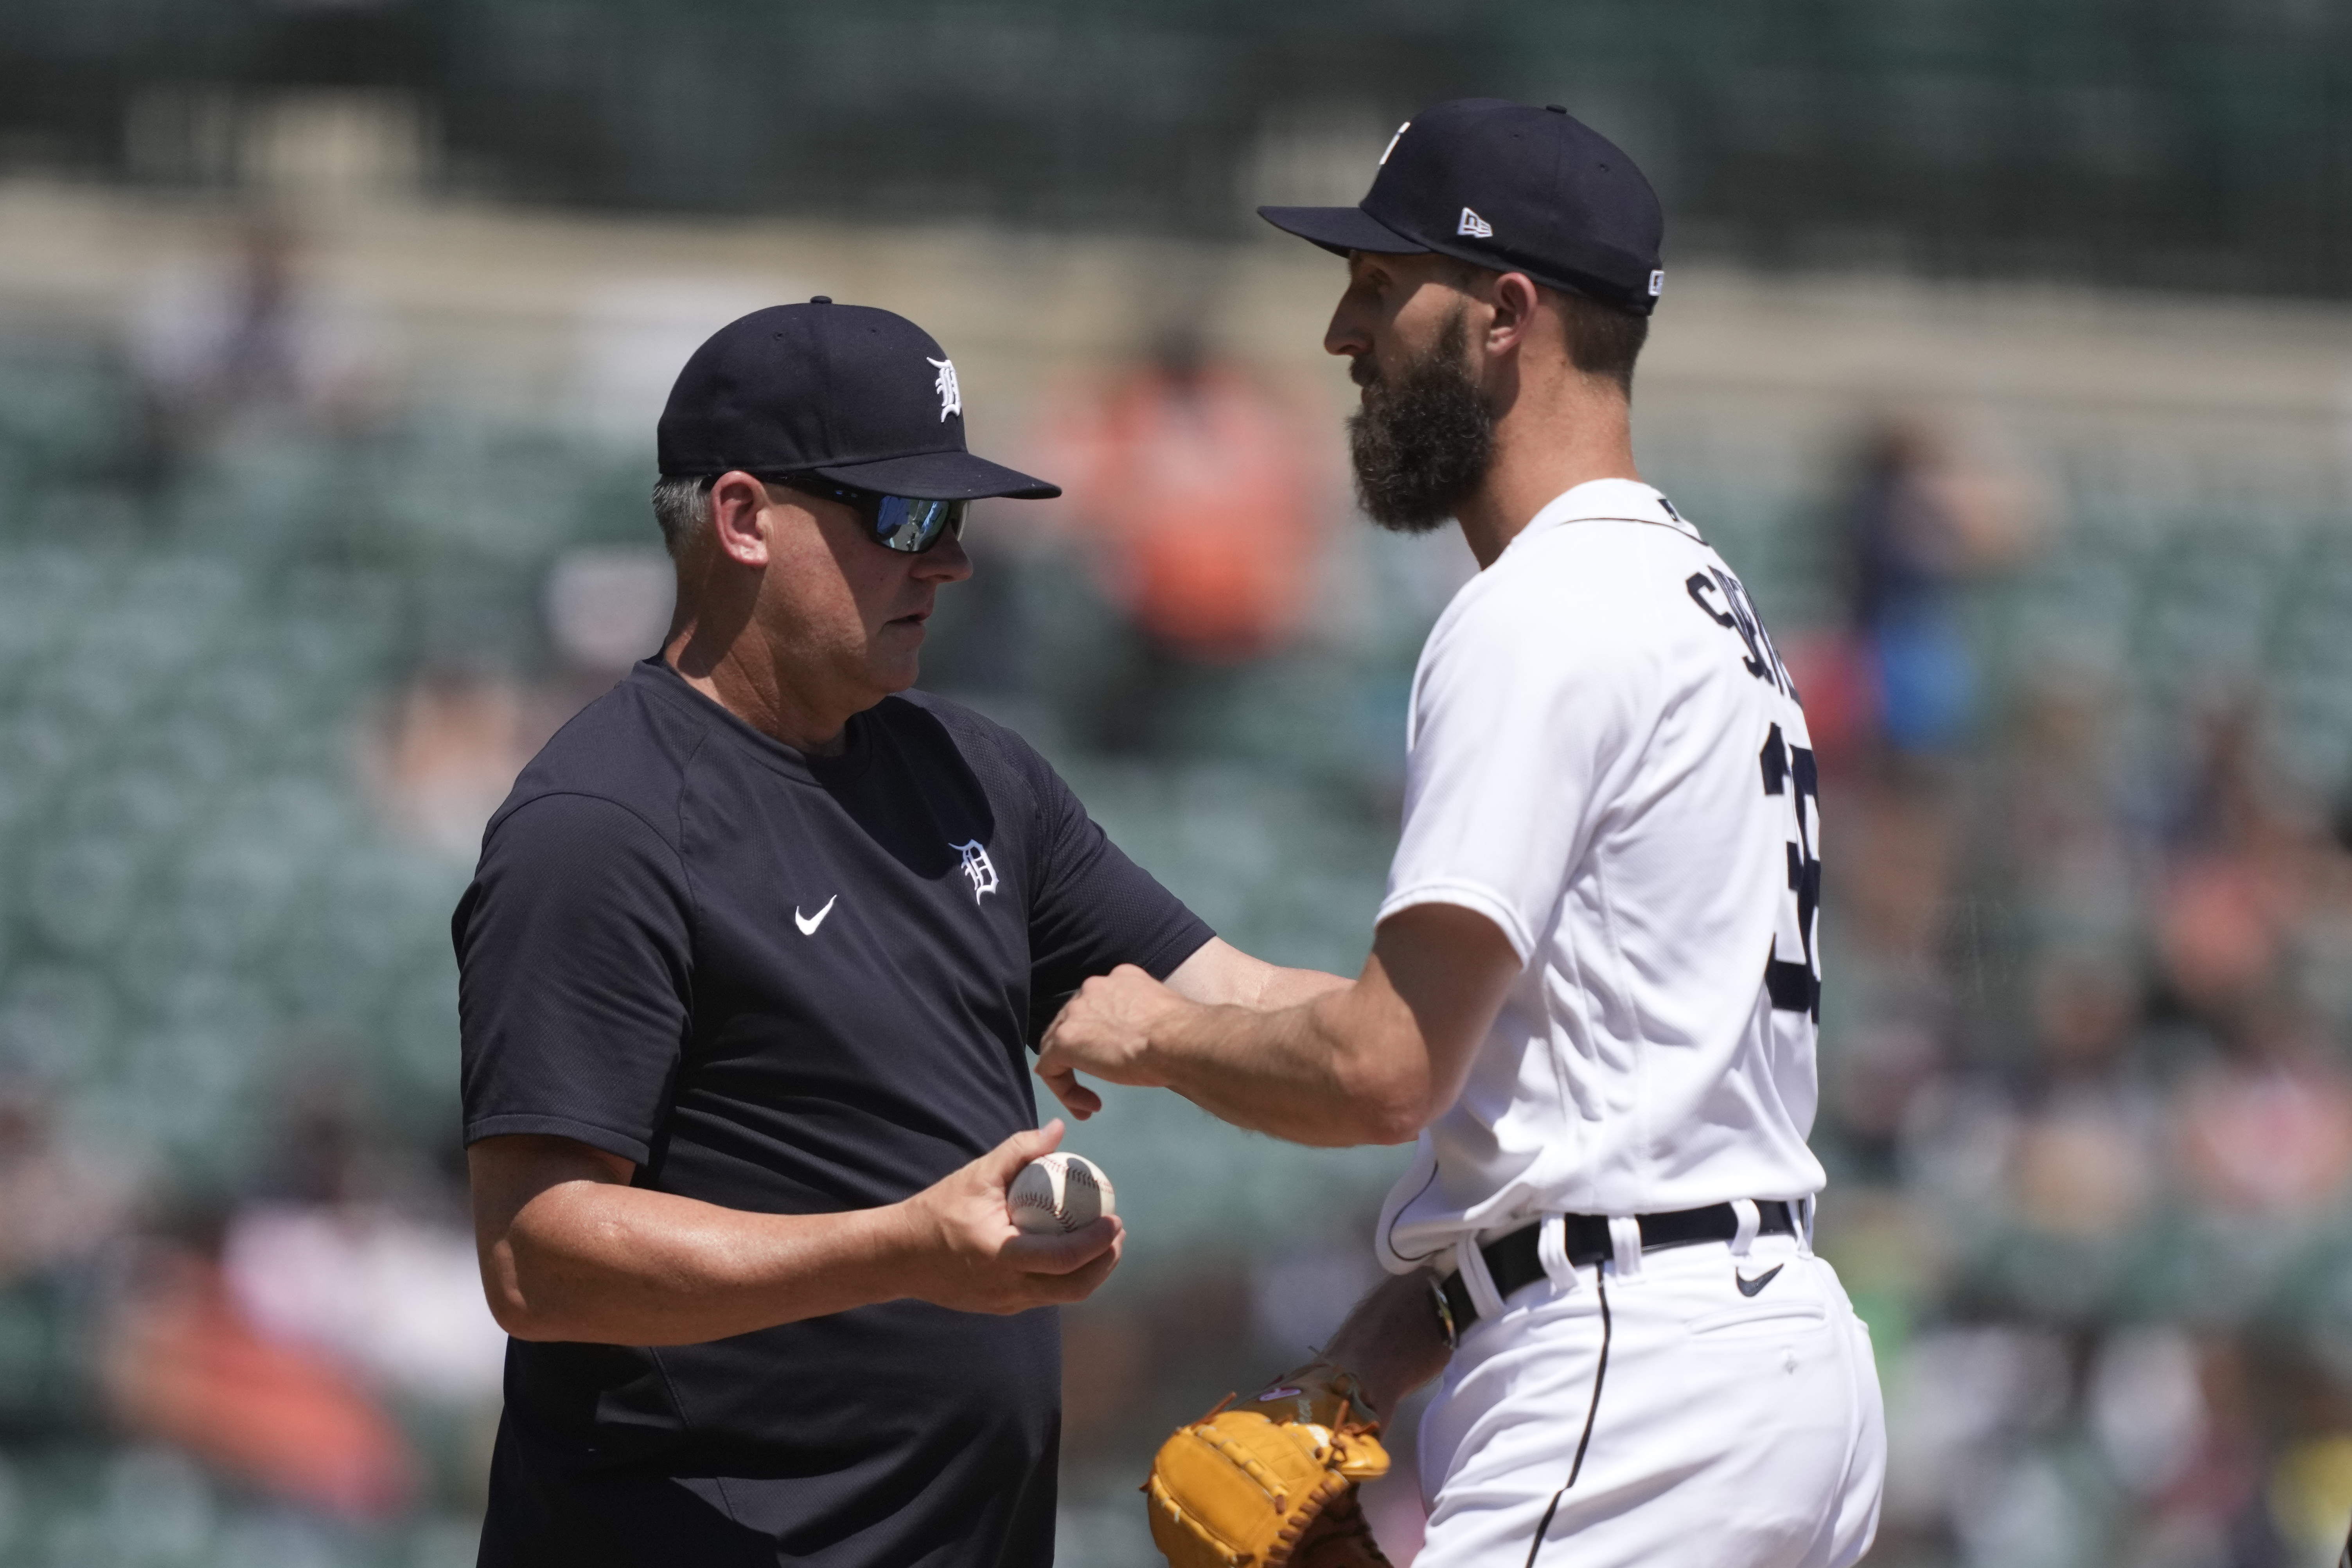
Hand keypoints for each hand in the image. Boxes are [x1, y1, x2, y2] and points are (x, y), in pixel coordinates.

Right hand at [890, 1119, 1122, 1313]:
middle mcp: (1008, 1288)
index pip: (1064, 1259)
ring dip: (1090, 1272)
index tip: (1116, 1219)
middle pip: (1074, 1288)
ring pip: (1062, 1296)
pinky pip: (1044, 1295)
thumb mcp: (977, 1175)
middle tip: (1117, 1232)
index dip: (1098, 1243)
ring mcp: (1005, 1303)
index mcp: (1003, 1256)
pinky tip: (1071, 1253)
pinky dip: (1065, 1277)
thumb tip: (1058, 1128)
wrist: (898, 1255)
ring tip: (1104, 1243)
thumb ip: (1019, 1150)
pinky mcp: (1000, 1307)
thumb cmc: (937, 1210)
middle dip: (1105, 1262)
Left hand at [1035, 964, 1191, 1118]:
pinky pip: (1050, 1068)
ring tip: (1091, 1101)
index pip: (1098, 1005)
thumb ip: (1145, 1020)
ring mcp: (1076, 1013)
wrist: (1176, 1041)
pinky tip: (1085, 1105)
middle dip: (1083, 1052)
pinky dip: (1064, 1090)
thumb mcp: (1162, 1016)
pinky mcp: (1065, 1040)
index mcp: (1120, 979)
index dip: (1102, 1035)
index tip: (1121, 1059)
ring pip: (1057, 1043)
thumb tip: (1148, 1038)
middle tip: (1103, 1079)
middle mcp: (1093, 988)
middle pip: (1074, 1021)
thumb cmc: (1182, 1034)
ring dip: (1072, 1072)